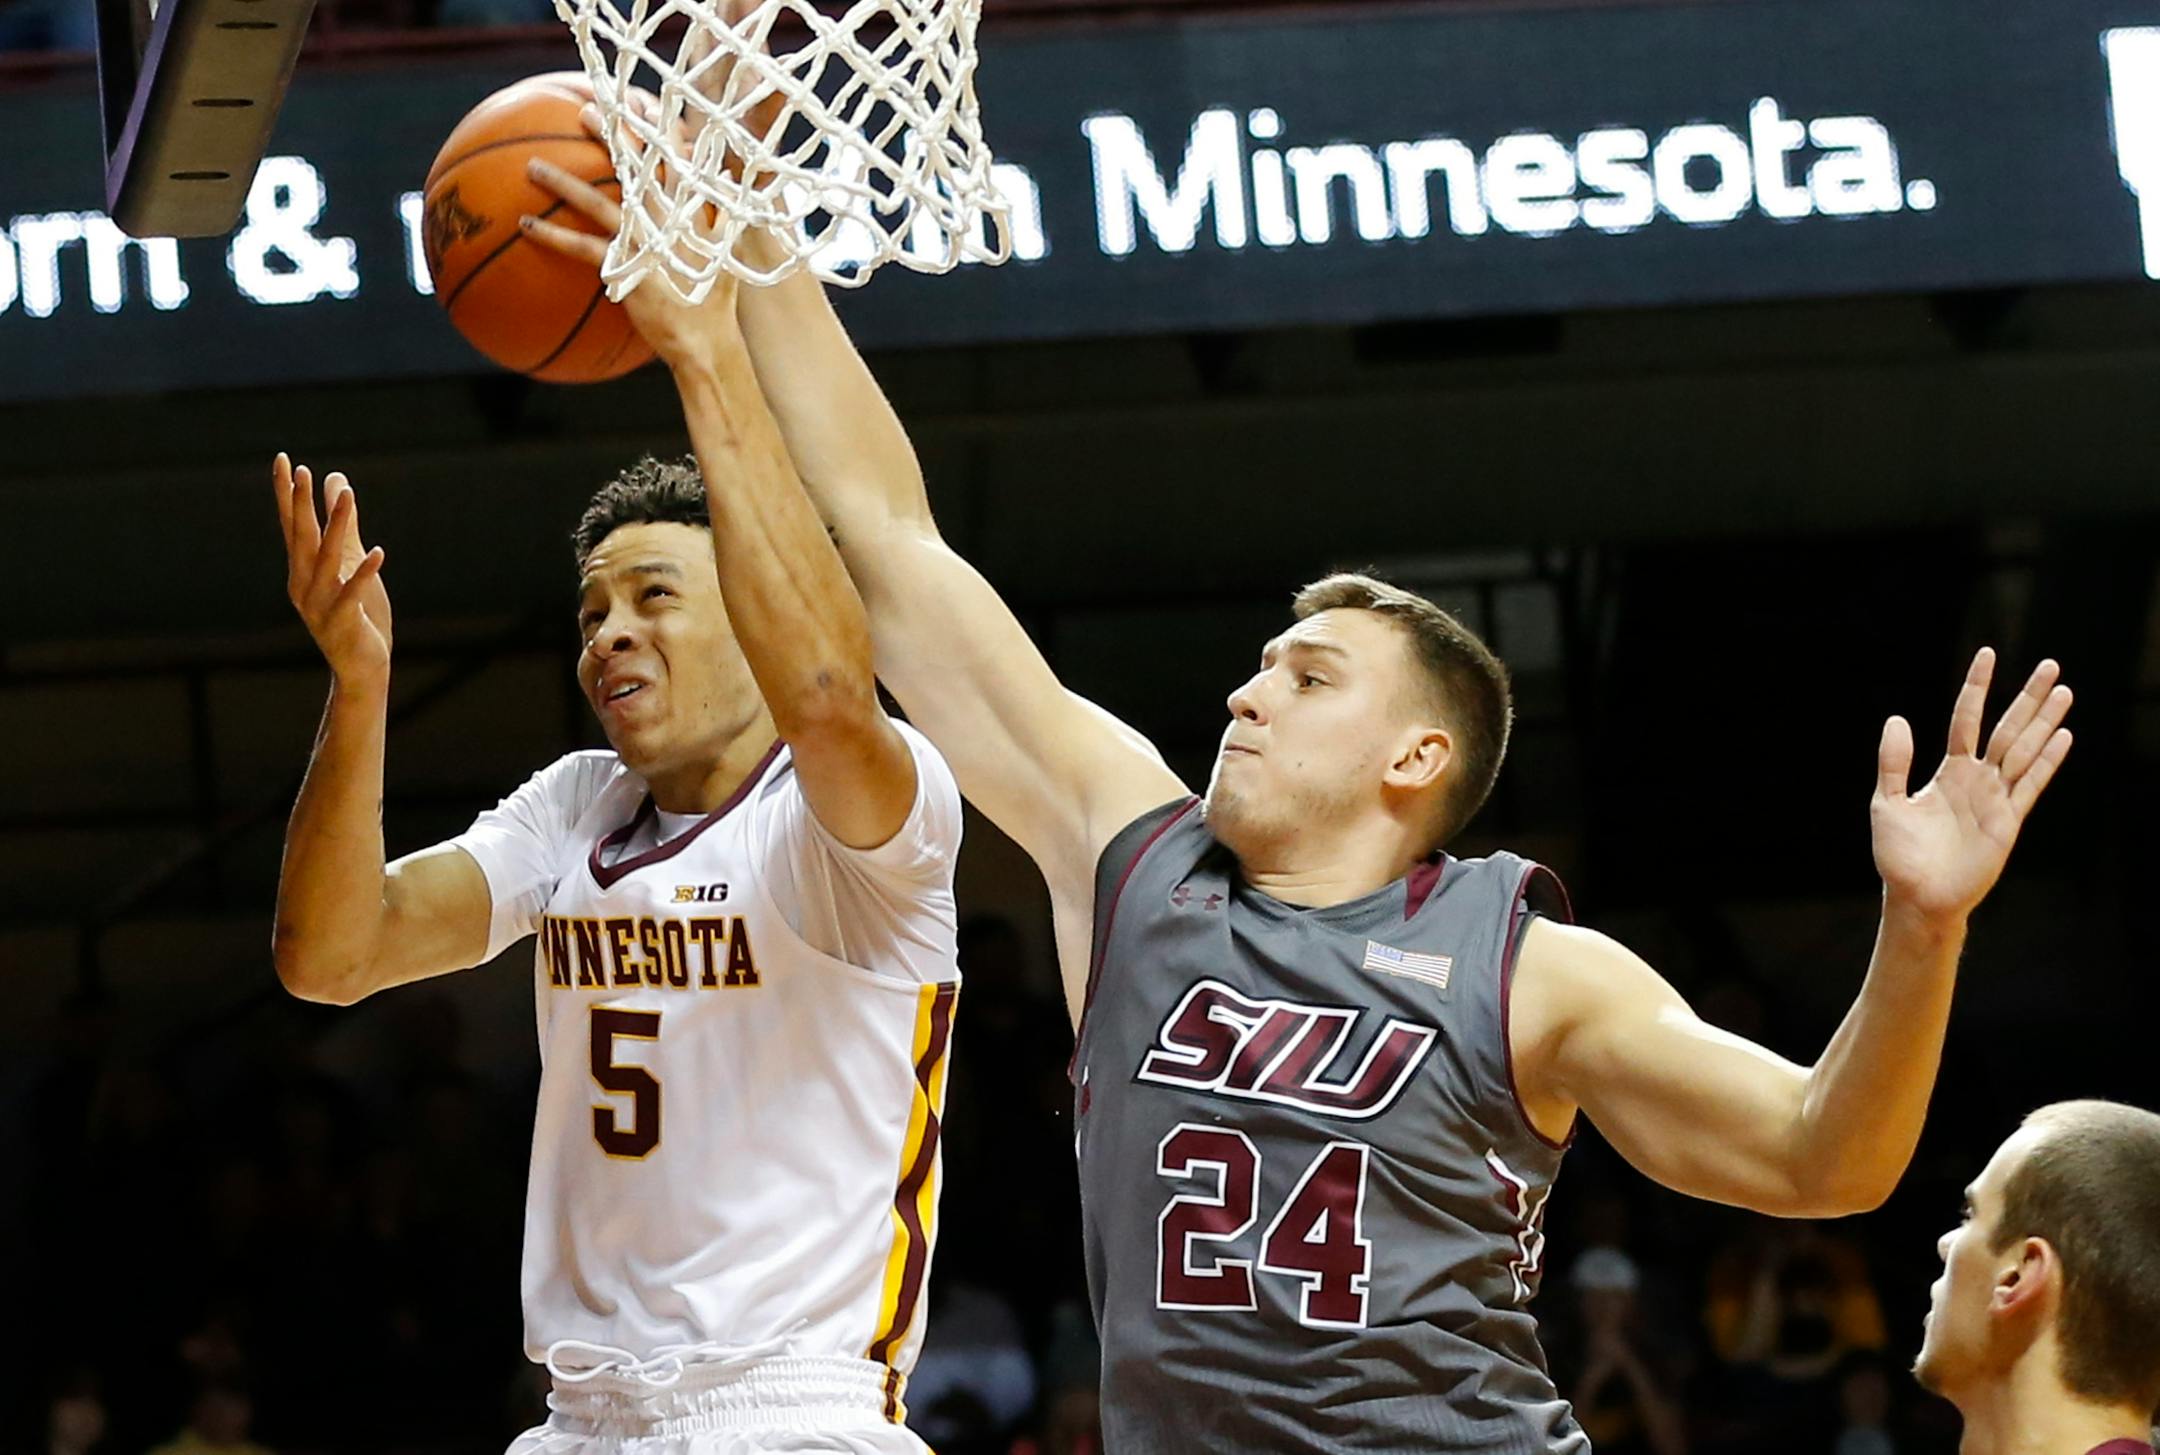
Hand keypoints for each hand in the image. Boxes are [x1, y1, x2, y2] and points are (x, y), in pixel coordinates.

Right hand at [274, 452, 390, 687]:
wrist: (361, 667)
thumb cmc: (356, 613)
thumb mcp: (350, 563)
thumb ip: (345, 525)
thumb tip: (336, 482)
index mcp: (302, 570)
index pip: (292, 525)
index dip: (288, 493)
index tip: (284, 460)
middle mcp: (303, 584)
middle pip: (302, 537)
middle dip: (300, 503)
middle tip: (301, 469)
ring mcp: (320, 605)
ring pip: (327, 559)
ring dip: (337, 526)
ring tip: (347, 495)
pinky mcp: (343, 622)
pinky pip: (353, 593)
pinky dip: (364, 573)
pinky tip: (379, 552)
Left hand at [522, 120, 742, 374]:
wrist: (706, 343)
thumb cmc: (714, 303)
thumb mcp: (727, 254)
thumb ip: (723, 217)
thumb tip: (725, 183)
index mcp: (690, 213)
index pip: (677, 161)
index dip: (661, 129)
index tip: (644, 102)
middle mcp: (665, 221)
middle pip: (632, 169)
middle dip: (610, 137)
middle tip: (584, 111)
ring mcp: (642, 243)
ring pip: (596, 202)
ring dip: (562, 183)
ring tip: (532, 167)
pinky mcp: (624, 268)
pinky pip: (581, 247)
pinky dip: (553, 235)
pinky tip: (527, 225)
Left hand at [1872, 648, 2071, 922]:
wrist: (1918, 897)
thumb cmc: (1899, 855)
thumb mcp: (1886, 802)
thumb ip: (1894, 762)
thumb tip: (1897, 719)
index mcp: (1949, 771)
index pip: (1967, 719)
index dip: (1977, 687)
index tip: (1987, 655)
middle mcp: (1977, 779)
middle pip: (2007, 728)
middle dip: (2027, 697)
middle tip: (2050, 664)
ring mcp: (1996, 798)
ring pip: (2025, 750)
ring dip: (2045, 722)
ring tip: (2063, 691)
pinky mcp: (2009, 821)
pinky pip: (2030, 784)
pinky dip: (2047, 761)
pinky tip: (2064, 736)